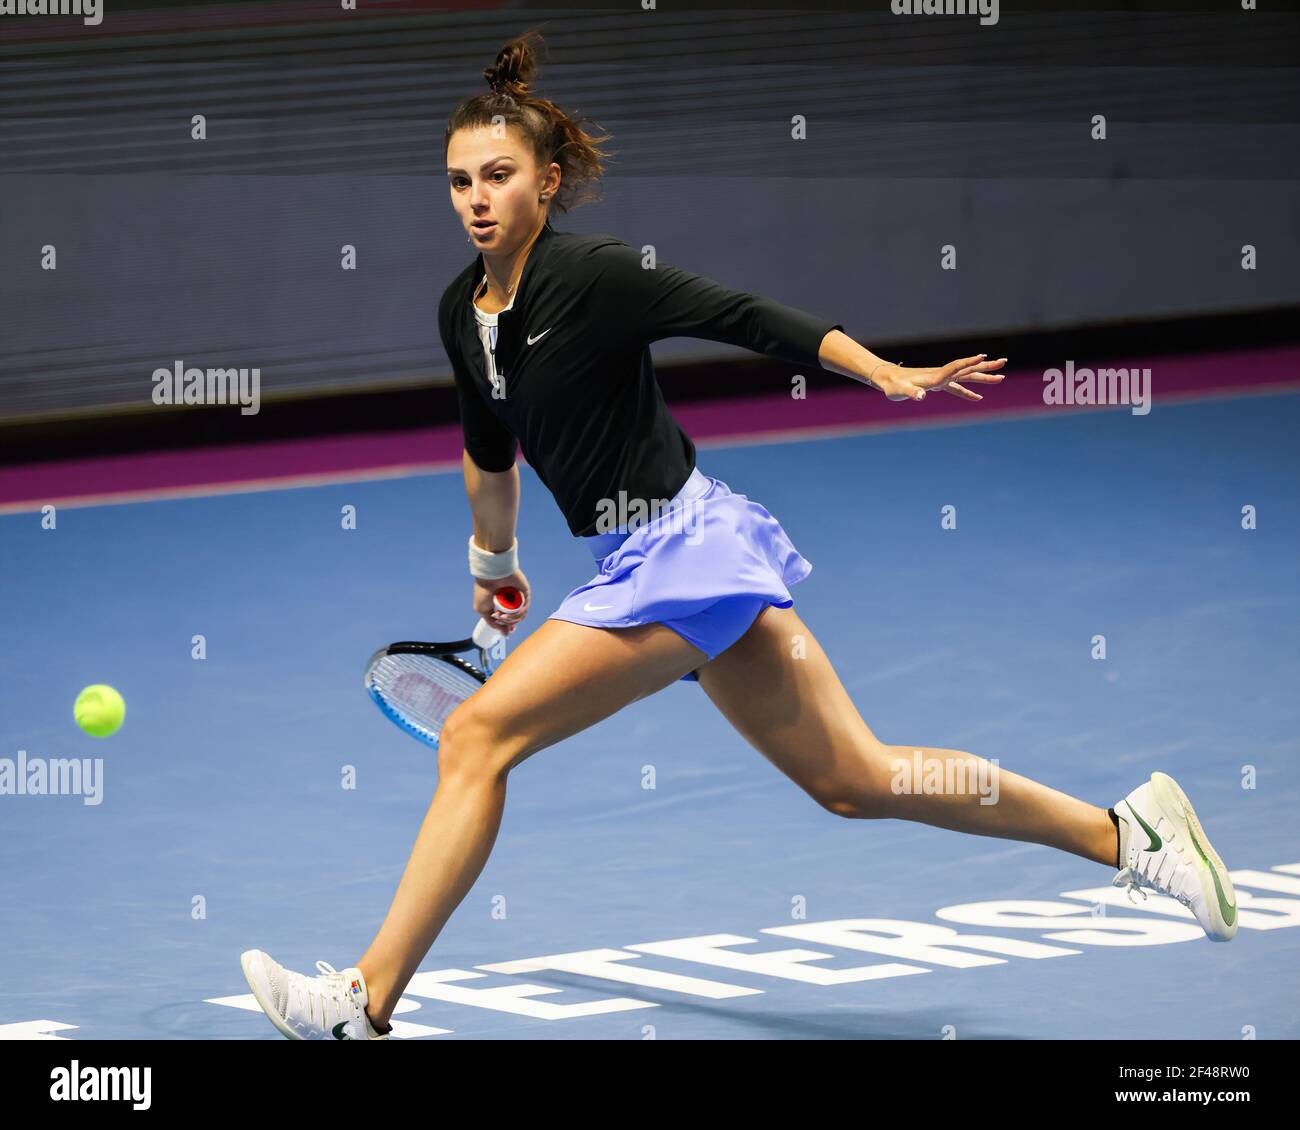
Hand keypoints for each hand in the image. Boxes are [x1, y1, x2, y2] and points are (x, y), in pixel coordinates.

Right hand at [474, 571, 529, 634]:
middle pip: (516, 618)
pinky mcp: (525, 593)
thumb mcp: (483, 611)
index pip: (509, 618)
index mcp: (501, 604)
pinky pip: (525, 607)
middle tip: (502, 621)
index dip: (508, 626)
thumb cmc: (483, 591)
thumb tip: (505, 634)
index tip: (507, 631)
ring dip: (512, 620)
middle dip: (509, 624)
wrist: (489, 576)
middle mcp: (511, 601)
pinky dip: (518, 614)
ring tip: (503, 618)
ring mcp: (518, 597)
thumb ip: (493, 623)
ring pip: (521, 615)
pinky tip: (509, 615)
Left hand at [868, 354, 1006, 402]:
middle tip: (1004, 363)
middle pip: (967, 369)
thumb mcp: (900, 390)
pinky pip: (957, 387)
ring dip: (983, 377)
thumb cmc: (892, 386)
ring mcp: (941, 379)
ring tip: (1000, 377)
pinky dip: (968, 392)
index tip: (983, 357)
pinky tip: (978, 397)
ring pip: (966, 377)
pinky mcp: (938, 384)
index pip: (955, 367)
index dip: (968, 363)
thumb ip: (910, 392)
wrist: (887, 379)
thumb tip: (919, 397)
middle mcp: (941, 375)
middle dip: (985, 367)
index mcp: (935, 376)